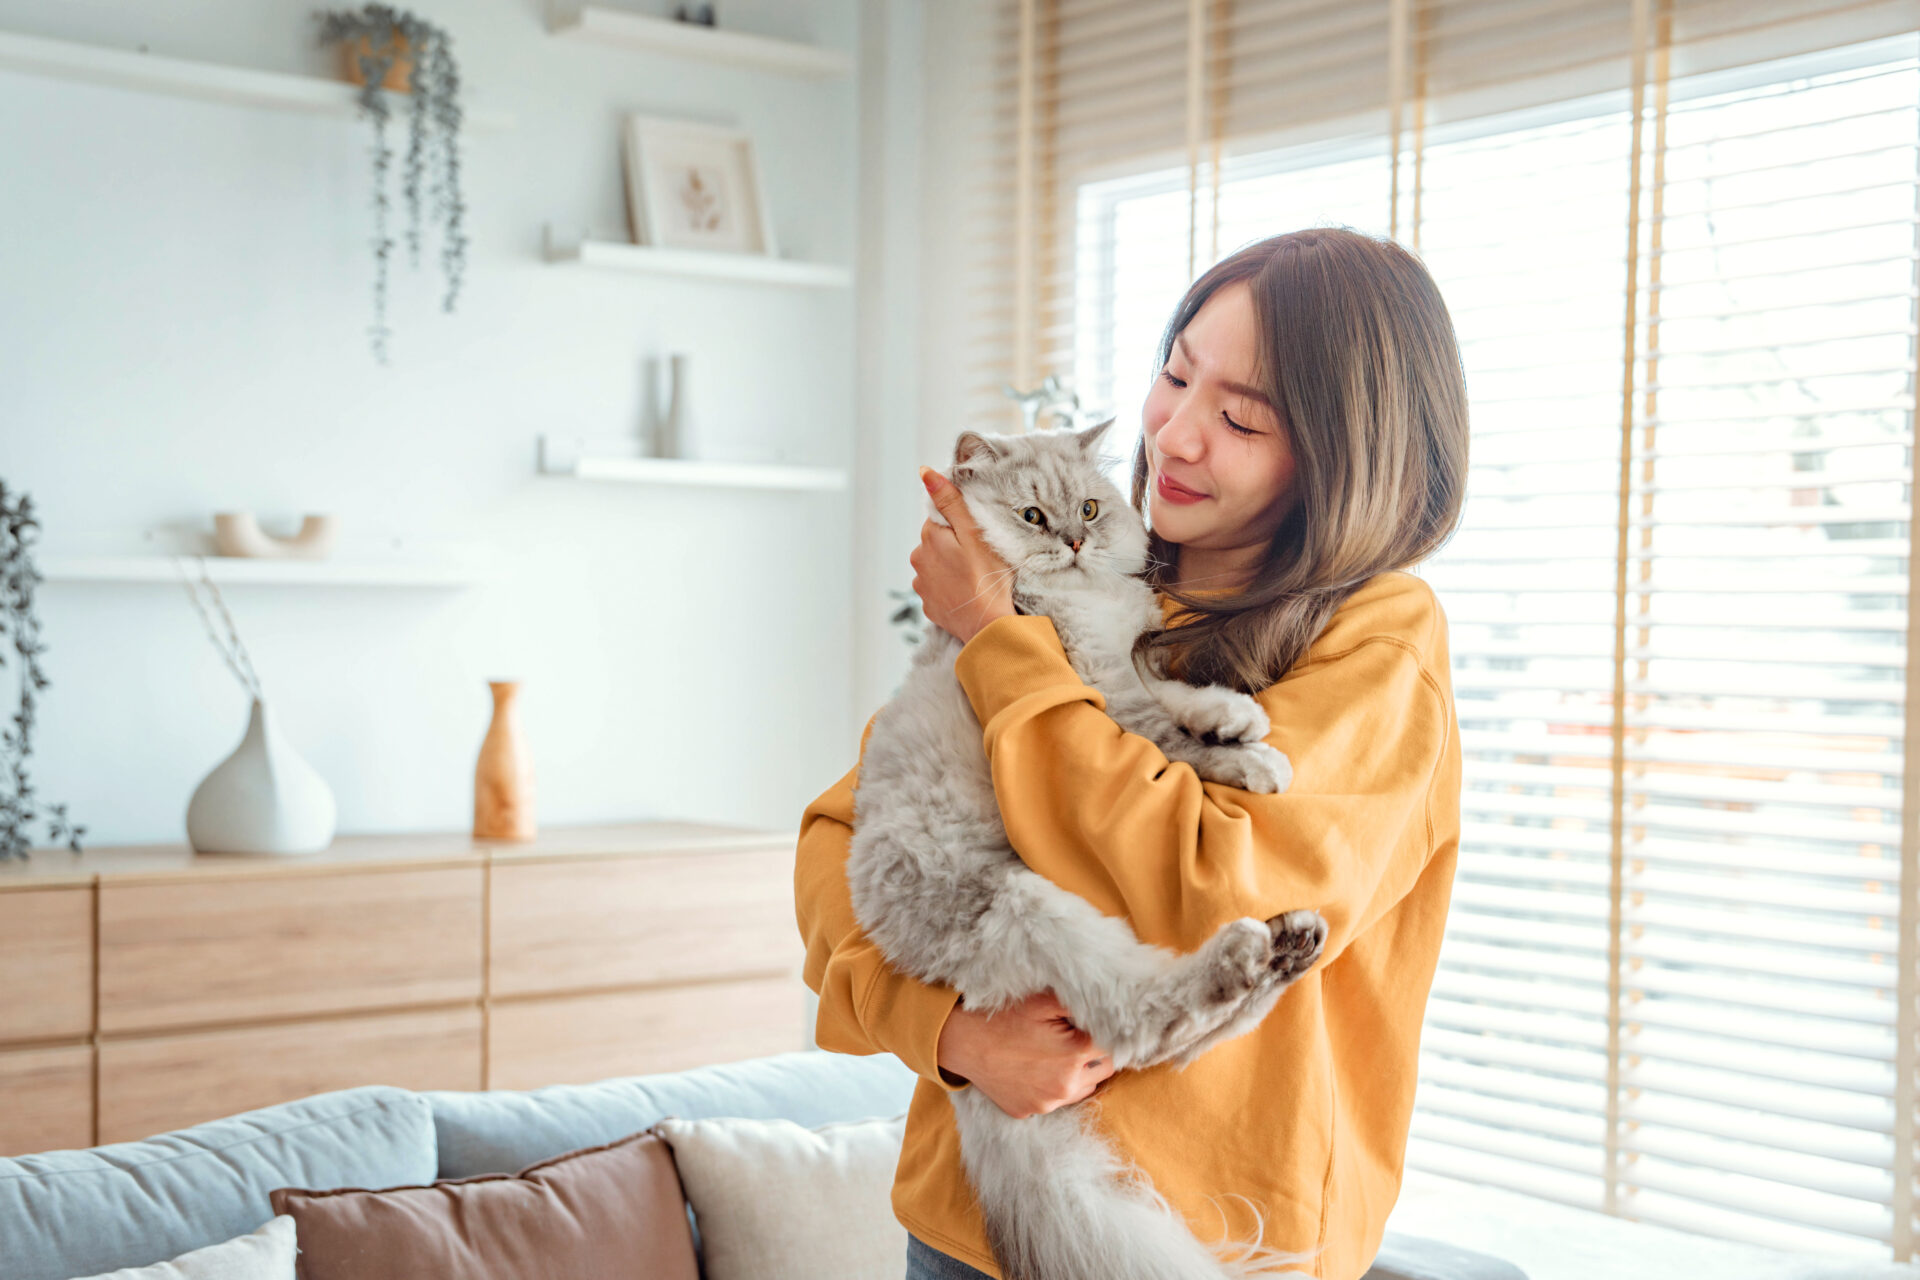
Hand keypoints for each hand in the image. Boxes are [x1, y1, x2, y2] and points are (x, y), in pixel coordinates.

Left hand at [911, 467, 1015, 645]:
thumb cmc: (987, 577)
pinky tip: (968, 593)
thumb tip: (925, 472)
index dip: (961, 525)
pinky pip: (940, 589)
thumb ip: (950, 501)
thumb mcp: (974, 532)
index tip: (977, 537)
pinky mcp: (929, 606)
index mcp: (929, 538)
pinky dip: (951, 589)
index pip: (941, 519)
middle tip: (980, 558)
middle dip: (955, 546)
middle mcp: (918, 560)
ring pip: (938, 566)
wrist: (987, 625)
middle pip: (938, 542)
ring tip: (975, 577)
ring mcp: (922, 586)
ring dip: (953, 567)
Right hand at [935, 989, 1115, 1117]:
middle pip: (1104, 1070)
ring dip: (1078, 1073)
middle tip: (1077, 1036)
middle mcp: (1066, 1085)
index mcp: (1075, 1055)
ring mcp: (1047, 1103)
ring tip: (1057, 1052)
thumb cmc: (1003, 1016)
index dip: (1108, 1033)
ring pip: (1083, 1089)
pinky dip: (1053, 1086)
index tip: (1095, 1025)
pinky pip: (1055, 1100)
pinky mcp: (1029, 1111)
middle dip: (1096, 1054)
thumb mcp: (1044, 1000)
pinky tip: (1036, 1067)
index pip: (1115, 1046)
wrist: (962, 1041)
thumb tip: (1111, 1004)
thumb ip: (1081, 1003)